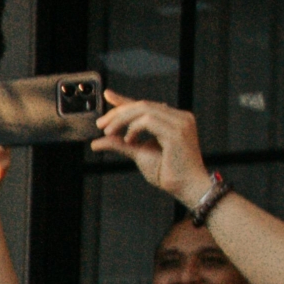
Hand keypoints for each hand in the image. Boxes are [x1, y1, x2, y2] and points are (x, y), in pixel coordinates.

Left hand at [91, 90, 212, 207]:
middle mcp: (179, 117)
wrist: (186, 187)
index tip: (107, 96)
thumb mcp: (138, 153)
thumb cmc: (169, 173)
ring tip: (109, 132)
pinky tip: (128, 139)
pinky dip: (133, 128)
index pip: (145, 106)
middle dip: (118, 112)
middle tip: (101, 124)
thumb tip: (97, 142)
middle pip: (142, 105)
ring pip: (144, 109)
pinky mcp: (177, 131)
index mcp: (173, 120)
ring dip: (122, 119)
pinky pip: (149, 120)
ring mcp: (180, 122)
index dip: (125, 100)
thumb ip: (120, 144)